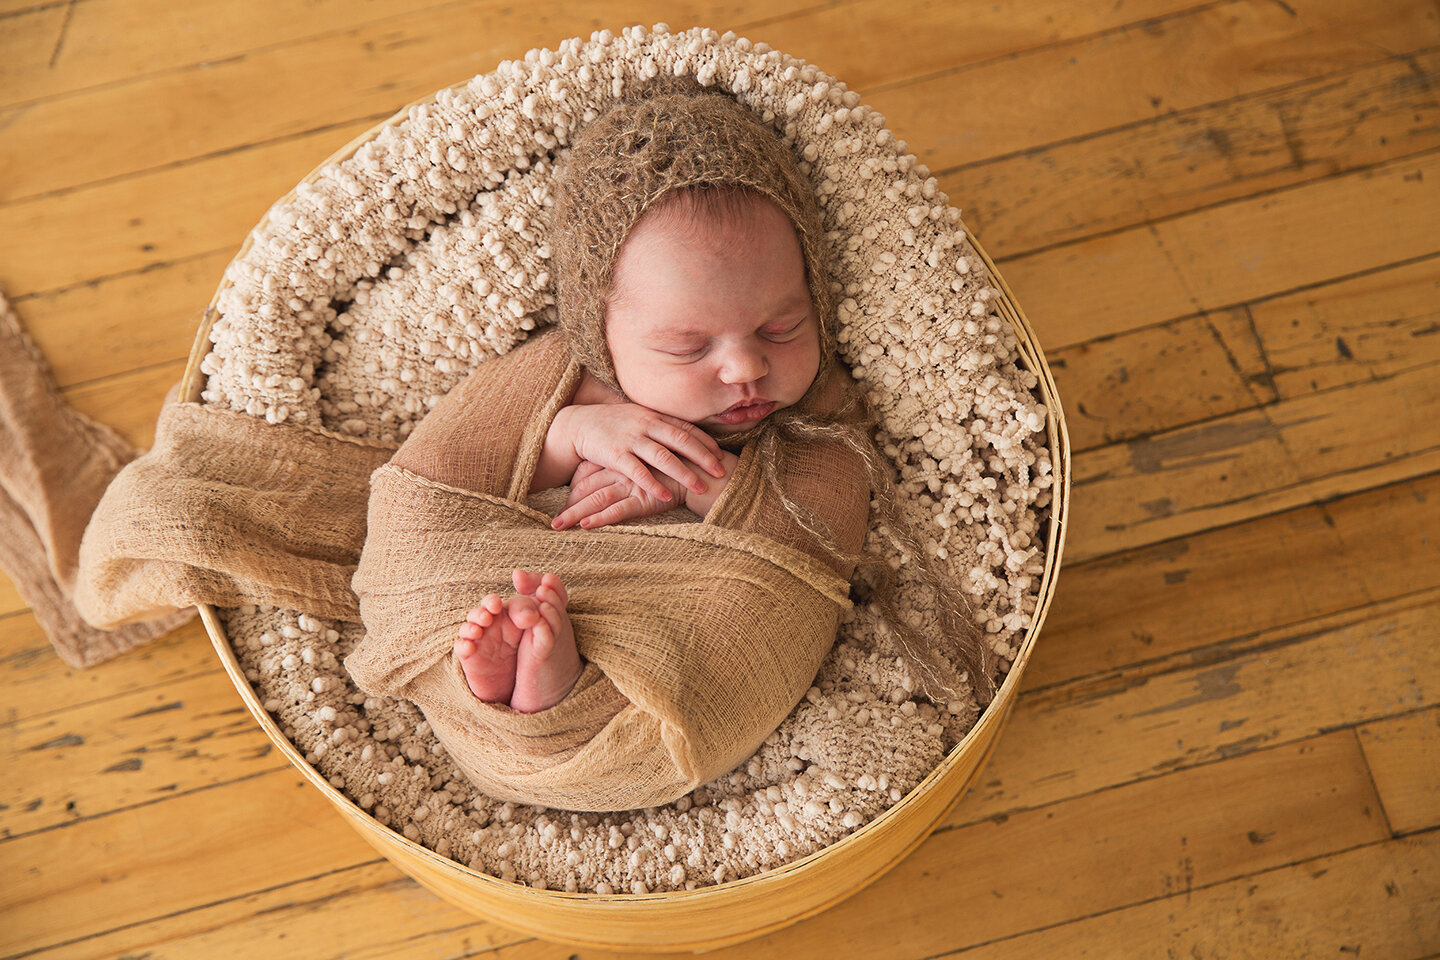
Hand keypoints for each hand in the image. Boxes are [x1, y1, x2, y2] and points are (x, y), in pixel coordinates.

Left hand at [552, 460, 685, 529]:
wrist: (706, 468)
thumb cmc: (683, 464)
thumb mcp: (656, 457)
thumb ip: (638, 461)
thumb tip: (623, 471)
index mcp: (623, 456)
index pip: (589, 471)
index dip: (574, 488)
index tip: (564, 501)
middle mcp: (623, 468)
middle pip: (586, 486)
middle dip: (568, 504)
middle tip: (553, 522)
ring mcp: (631, 483)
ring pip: (596, 498)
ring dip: (574, 514)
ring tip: (557, 527)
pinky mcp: (644, 498)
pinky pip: (616, 510)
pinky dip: (600, 518)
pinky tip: (585, 526)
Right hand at [557, 403, 725, 503]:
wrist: (578, 424)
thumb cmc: (614, 424)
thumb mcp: (640, 418)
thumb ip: (662, 426)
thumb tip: (689, 435)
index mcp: (654, 416)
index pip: (687, 428)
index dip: (705, 443)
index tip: (721, 456)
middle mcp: (646, 425)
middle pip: (681, 440)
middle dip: (703, 457)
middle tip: (720, 472)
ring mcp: (631, 439)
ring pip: (663, 456)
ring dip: (684, 472)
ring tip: (700, 487)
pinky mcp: (615, 454)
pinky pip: (638, 471)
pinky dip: (653, 483)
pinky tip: (666, 495)